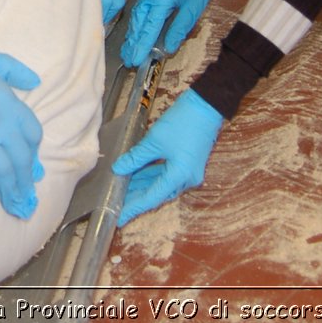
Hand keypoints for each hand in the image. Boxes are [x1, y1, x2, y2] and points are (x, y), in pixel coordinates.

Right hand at [0, 37, 43, 234]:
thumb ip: (14, 71)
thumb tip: (35, 82)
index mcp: (8, 103)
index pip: (31, 135)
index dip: (33, 156)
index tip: (35, 171)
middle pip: (20, 160)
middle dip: (26, 184)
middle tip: (28, 204)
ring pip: (1, 173)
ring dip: (9, 195)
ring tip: (15, 213)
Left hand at [111, 89, 223, 225]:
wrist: (206, 104)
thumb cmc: (183, 122)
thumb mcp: (155, 140)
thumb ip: (136, 157)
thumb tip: (119, 169)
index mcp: (180, 176)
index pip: (152, 197)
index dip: (134, 207)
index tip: (119, 218)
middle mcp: (186, 178)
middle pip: (157, 192)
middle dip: (136, 196)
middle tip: (116, 203)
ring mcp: (188, 171)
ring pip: (161, 183)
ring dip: (142, 184)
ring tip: (121, 187)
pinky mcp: (187, 162)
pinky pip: (166, 173)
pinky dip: (151, 174)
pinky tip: (135, 174)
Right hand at [120, 0, 212, 65]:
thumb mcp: (193, 9)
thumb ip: (179, 29)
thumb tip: (168, 48)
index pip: (149, 27)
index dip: (142, 45)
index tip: (136, 59)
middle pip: (138, 23)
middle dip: (133, 44)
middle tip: (129, 61)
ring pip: (135, 18)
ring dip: (132, 36)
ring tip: (127, 52)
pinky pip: (138, 11)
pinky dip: (136, 26)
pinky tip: (133, 36)